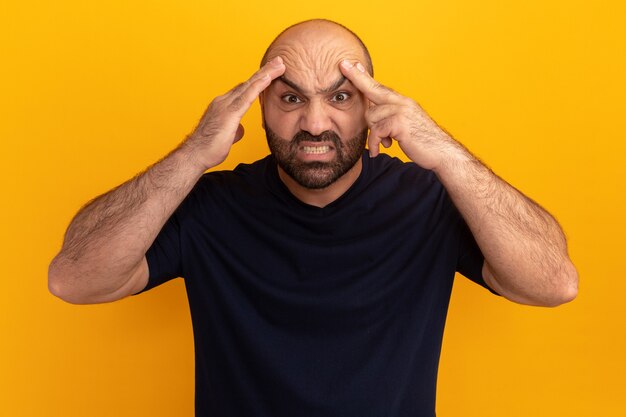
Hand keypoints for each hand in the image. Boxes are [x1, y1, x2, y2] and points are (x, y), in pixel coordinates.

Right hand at [184, 57, 285, 169]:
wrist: (195, 155)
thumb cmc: (208, 148)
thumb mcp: (226, 136)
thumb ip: (233, 129)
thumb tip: (239, 129)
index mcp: (223, 106)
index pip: (244, 90)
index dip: (257, 81)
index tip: (270, 73)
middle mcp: (224, 101)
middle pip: (248, 83)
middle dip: (265, 72)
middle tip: (279, 61)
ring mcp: (226, 105)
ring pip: (249, 85)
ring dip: (266, 74)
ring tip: (279, 64)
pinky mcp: (229, 113)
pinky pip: (247, 96)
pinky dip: (258, 85)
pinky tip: (268, 78)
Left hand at [339, 60, 458, 170]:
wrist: (442, 152)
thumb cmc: (422, 142)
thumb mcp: (404, 125)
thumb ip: (389, 117)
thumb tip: (372, 113)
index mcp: (402, 102)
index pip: (378, 86)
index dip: (362, 76)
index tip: (351, 64)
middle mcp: (402, 102)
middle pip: (372, 89)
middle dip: (356, 77)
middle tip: (343, 64)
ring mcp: (401, 111)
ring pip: (371, 117)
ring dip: (374, 134)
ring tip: (386, 141)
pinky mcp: (399, 122)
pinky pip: (376, 131)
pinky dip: (376, 143)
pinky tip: (381, 149)